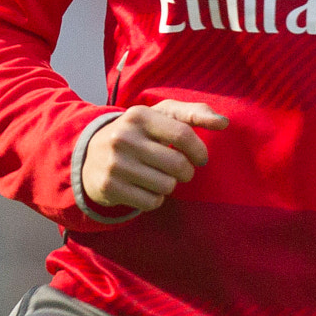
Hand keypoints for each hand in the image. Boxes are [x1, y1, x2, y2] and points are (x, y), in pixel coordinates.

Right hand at [81, 100, 228, 212]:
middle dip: (185, 172)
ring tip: (158, 177)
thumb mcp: (160, 116)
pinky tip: (145, 188)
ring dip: (169, 185)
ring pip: (166, 186)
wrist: (90, 154)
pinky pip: (152, 202)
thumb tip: (225, 123)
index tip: (200, 158)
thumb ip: (194, 113)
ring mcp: (114, 163)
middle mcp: (123, 137)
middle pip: (177, 165)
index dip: (199, 151)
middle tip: (180, 171)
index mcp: (138, 115)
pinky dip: (155, 199)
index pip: (182, 135)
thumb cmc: (138, 133)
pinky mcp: (109, 187)